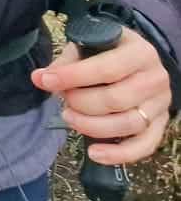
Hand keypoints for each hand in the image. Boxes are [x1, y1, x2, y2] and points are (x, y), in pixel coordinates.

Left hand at [30, 27, 172, 164]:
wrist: (139, 61)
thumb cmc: (108, 52)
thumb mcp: (90, 46)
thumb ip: (67, 62)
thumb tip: (40, 78)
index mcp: (140, 52)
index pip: (106, 69)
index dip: (72, 77)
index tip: (45, 80)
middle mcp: (156, 78)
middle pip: (116, 99)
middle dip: (81, 102)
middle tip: (63, 99)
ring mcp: (161, 104)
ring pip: (128, 124)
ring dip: (92, 126)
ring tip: (68, 117)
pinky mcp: (160, 125)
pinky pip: (144, 146)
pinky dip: (118, 154)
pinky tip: (94, 153)